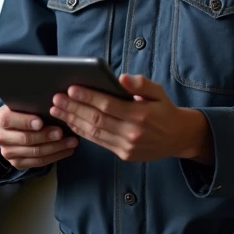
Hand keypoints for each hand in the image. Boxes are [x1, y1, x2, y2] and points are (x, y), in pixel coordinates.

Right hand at [0, 104, 77, 169]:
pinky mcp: (17, 163)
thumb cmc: (25, 110)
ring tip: (71, 141)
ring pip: (35, 152)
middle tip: (62, 132)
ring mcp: (8, 152)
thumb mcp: (23, 103)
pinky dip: (55, 156)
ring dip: (56, 147)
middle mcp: (0, 137)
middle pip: (25, 138)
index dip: (25, 122)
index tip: (41, 122)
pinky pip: (38, 162)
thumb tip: (54, 101)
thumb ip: (32, 103)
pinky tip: (67, 150)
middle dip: (45, 136)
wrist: (15, 126)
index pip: (9, 120)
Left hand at [49, 74, 213, 163]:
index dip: (88, 97)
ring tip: (57, 110)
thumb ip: (141, 84)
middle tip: (56, 99)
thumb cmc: (164, 109)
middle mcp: (132, 133)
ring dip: (73, 121)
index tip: (71, 89)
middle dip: (74, 109)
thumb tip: (121, 78)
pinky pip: (99, 142)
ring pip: (94, 133)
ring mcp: (127, 146)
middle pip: (97, 119)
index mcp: (141, 114)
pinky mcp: (124, 154)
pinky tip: (71, 123)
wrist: (178, 137)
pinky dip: (83, 132)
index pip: (108, 105)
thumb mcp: (158, 91)